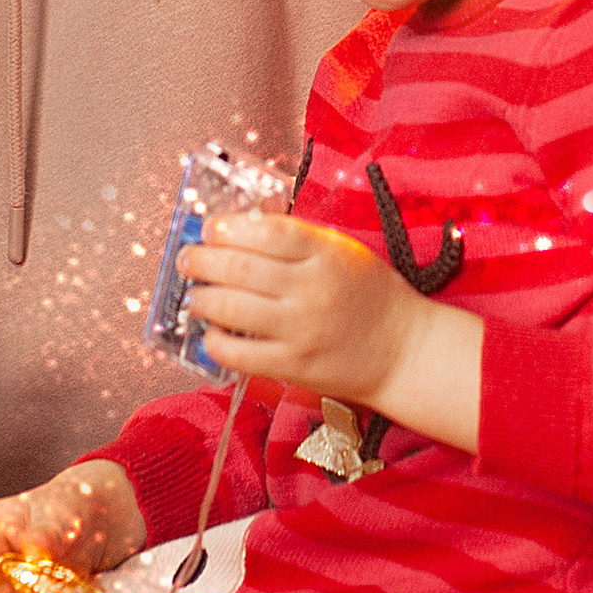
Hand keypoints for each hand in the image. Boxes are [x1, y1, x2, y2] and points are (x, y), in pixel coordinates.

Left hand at [181, 214, 481, 451]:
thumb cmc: (372, 295)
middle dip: (201, 259)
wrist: (404, 351)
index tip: (209, 227)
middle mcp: (310, 288)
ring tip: (195, 295)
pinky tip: (210, 333)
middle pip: (238, 267)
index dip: (226, 227)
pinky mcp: (293, 365)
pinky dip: (215, 341)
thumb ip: (299, 240)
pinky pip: (239, 354)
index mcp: (324, 253)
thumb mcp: (343, 252)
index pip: (263, 231)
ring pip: (230, 308)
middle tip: (188, 258)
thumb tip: (241, 230)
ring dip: (201, 298)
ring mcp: (300, 329)